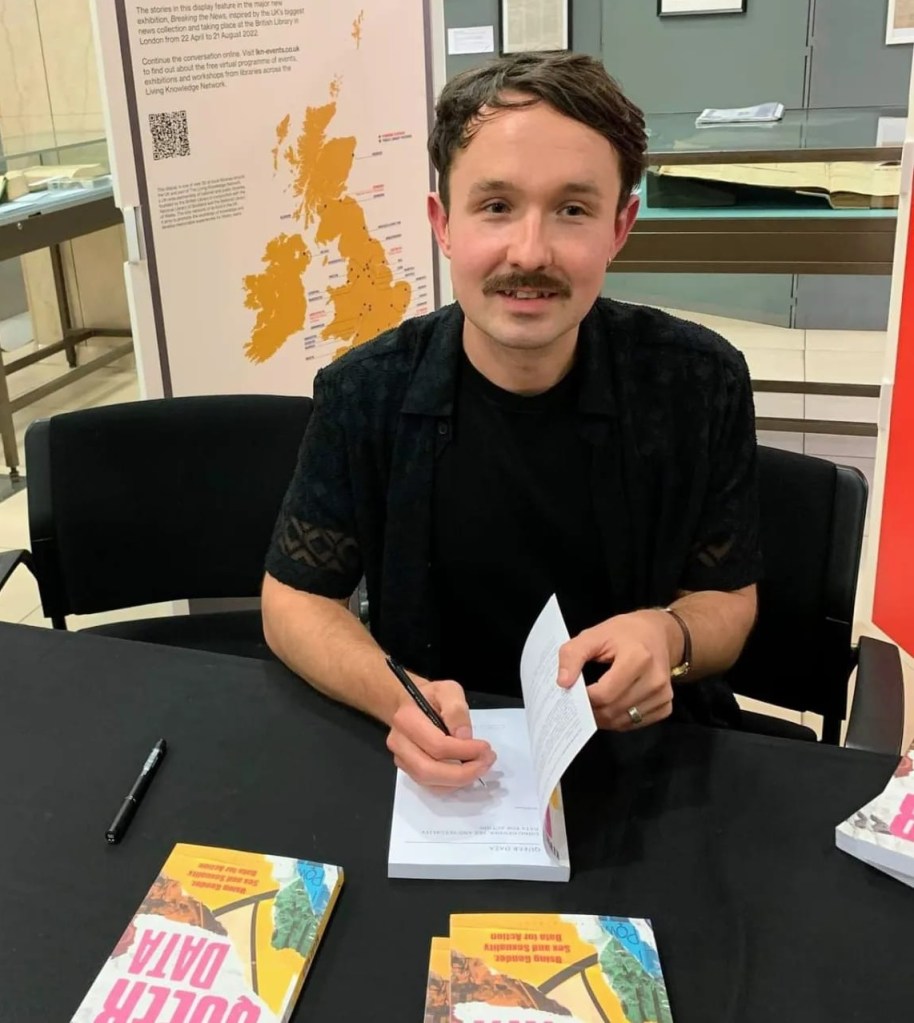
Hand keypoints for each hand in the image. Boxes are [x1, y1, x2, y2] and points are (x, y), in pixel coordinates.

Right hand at [386, 678, 495, 789]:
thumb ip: (456, 709)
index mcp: (406, 719)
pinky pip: (430, 786)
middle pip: (429, 770)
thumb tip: (465, 737)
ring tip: (480, 767)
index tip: (486, 748)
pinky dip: (452, 784)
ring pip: (429, 782)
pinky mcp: (408, 770)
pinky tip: (467, 772)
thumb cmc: (432, 696)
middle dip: (462, 773)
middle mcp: (399, 743)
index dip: (464, 751)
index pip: (436, 745)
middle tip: (486, 763)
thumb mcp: (448, 690)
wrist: (411, 704)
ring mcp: (401, 759)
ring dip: (459, 781)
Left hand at [557, 610, 677, 729]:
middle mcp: (655, 680)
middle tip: (580, 699)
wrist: (657, 633)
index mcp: (638, 658)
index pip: (604, 694)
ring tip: (594, 702)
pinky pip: (636, 724)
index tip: (573, 690)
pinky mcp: (667, 705)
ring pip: (623, 721)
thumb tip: (563, 683)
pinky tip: (612, 705)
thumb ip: (573, 655)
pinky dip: (619, 720)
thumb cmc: (624, 633)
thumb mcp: (593, 635)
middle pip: (612, 711)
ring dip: (603, 717)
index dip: (583, 697)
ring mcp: (663, 695)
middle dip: (590, 709)